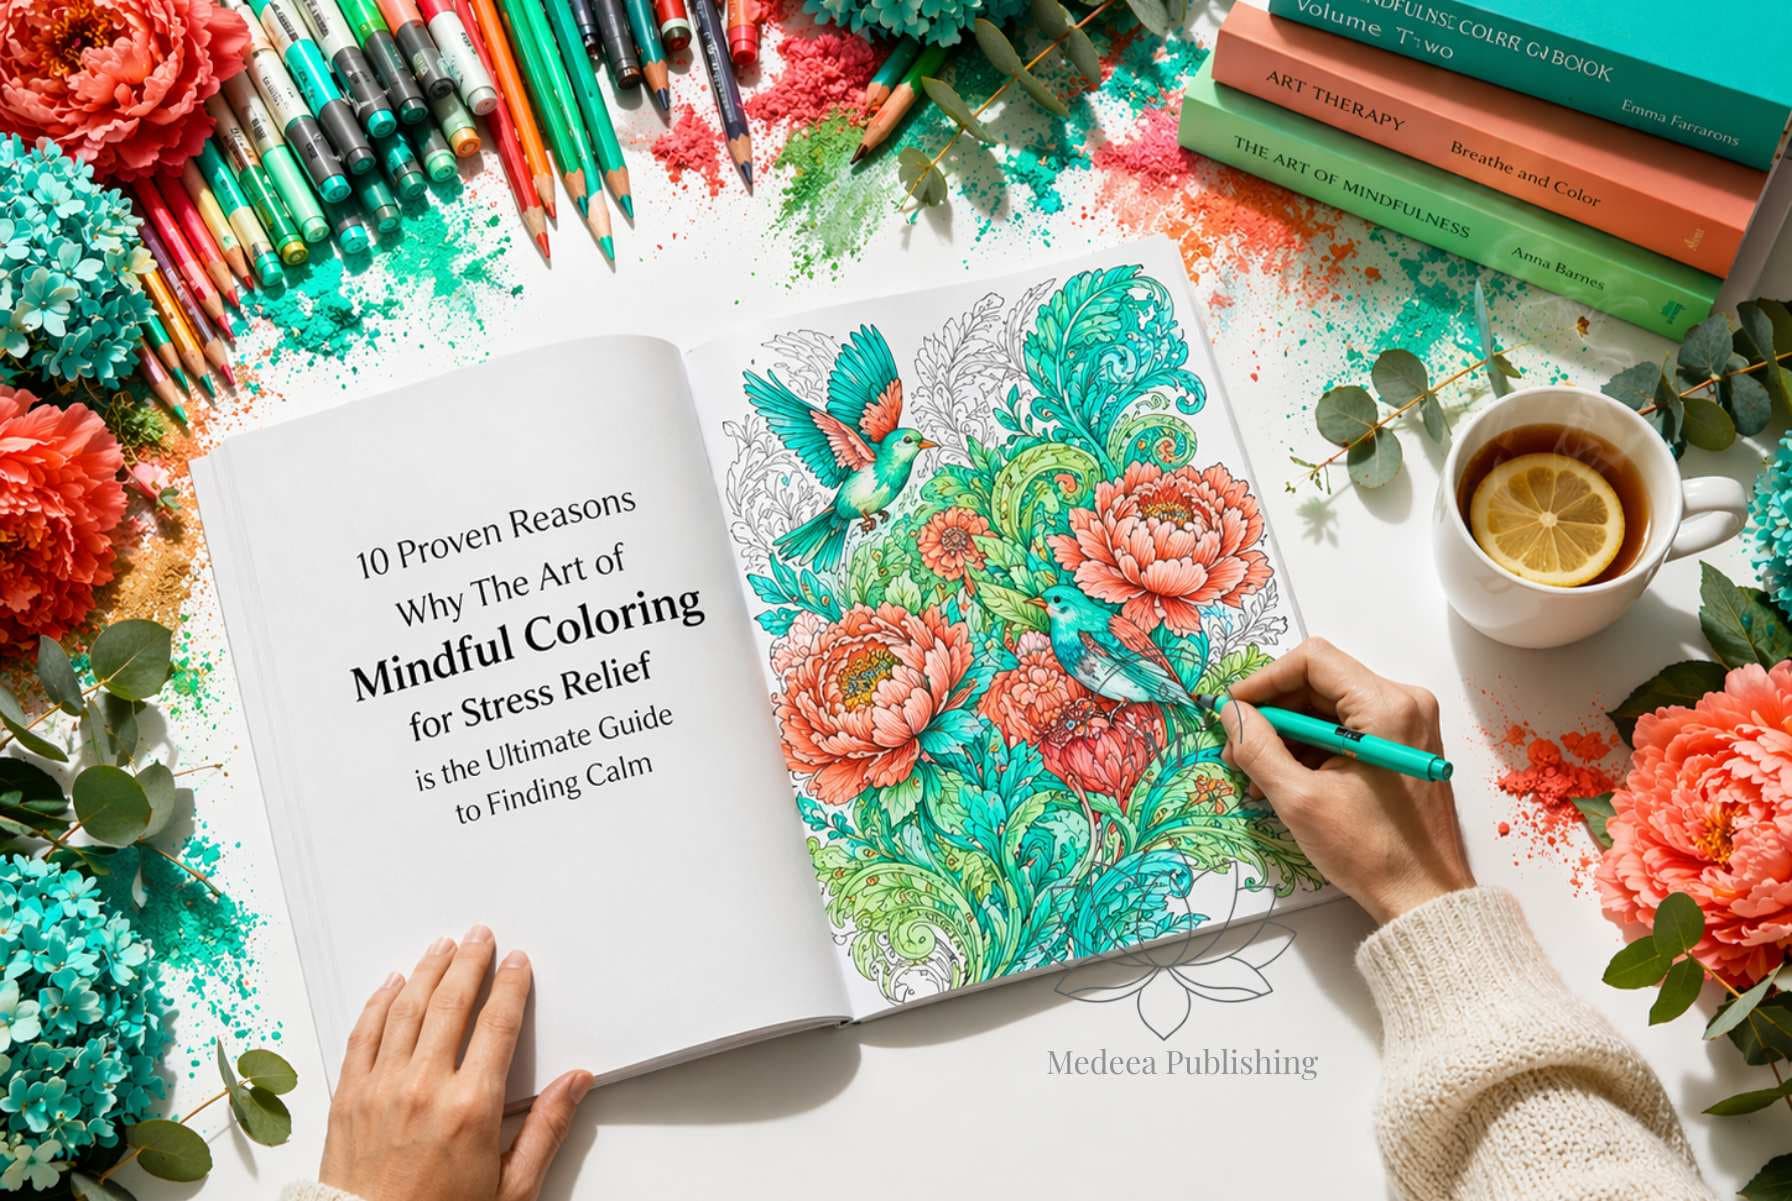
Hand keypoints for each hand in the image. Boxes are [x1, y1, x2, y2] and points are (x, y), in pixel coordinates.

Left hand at [319, 927, 593, 1200]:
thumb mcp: (512, 1188)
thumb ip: (546, 1129)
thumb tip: (577, 1082)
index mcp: (471, 1107)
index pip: (497, 1025)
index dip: (510, 986)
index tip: (516, 962)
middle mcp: (424, 1087)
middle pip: (451, 1003)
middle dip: (468, 962)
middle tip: (479, 935)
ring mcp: (381, 1088)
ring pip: (406, 1009)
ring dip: (426, 971)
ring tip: (441, 946)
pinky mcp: (348, 1097)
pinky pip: (363, 1034)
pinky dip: (378, 1003)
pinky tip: (391, 984)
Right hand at [1218, 638, 1474, 923]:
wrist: (1424, 896)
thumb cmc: (1371, 851)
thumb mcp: (1300, 799)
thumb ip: (1258, 747)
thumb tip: (1230, 713)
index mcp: (1386, 706)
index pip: (1312, 661)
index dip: (1265, 680)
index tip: (1234, 710)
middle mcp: (1404, 703)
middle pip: (1320, 683)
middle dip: (1273, 713)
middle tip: (1238, 749)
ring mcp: (1407, 724)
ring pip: (1330, 708)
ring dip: (1289, 734)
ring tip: (1257, 774)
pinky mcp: (1403, 745)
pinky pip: (1348, 729)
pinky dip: (1313, 748)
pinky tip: (1286, 779)